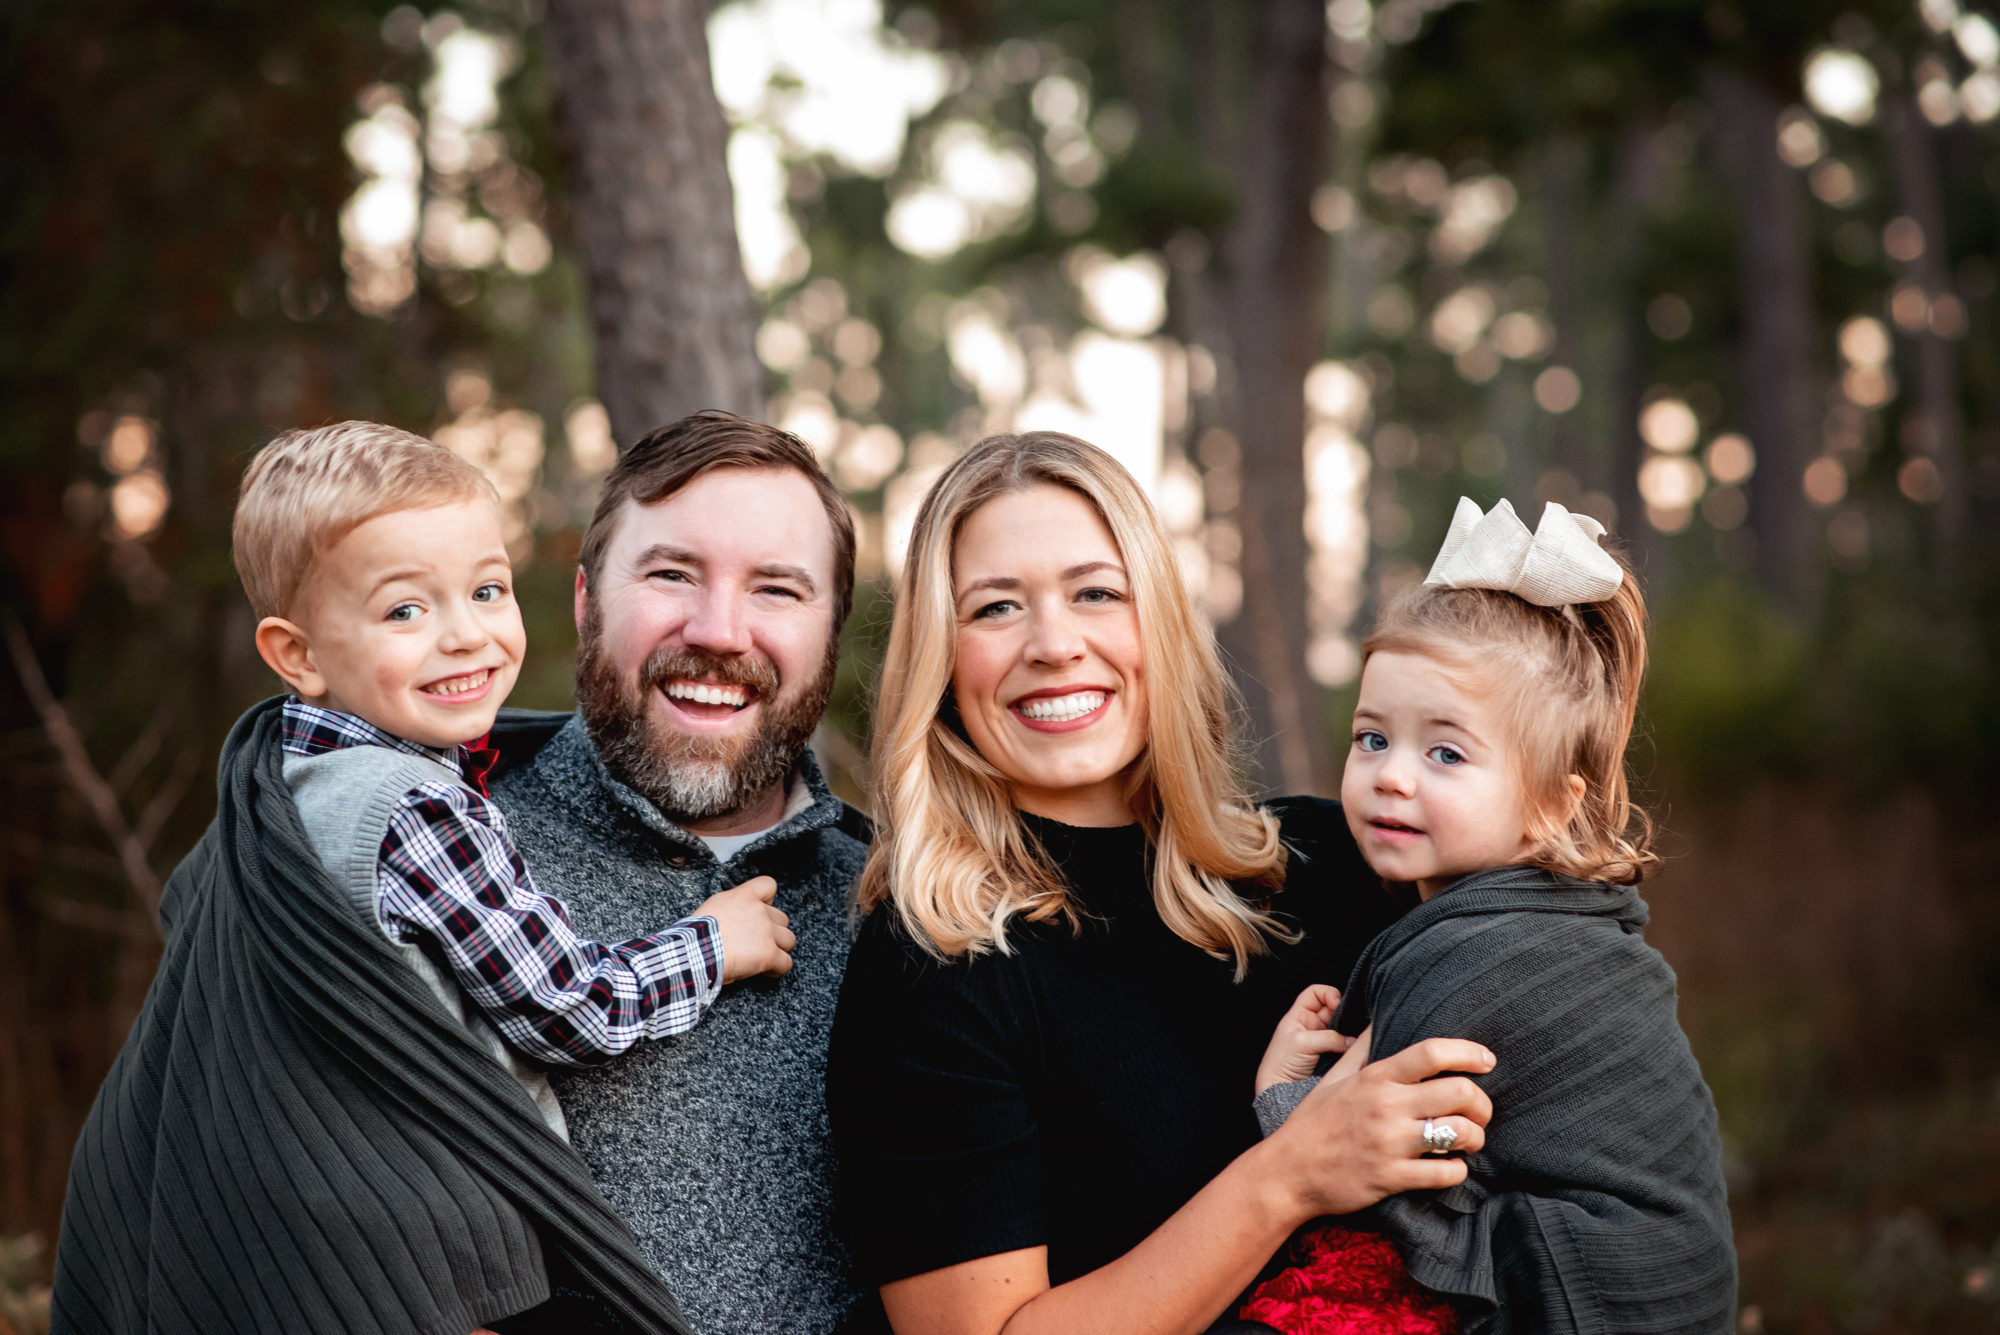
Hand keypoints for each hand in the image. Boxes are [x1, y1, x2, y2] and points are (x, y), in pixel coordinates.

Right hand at [695, 875, 795, 981]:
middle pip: (782, 918)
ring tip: (762, 958)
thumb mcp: (712, 908)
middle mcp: (759, 911)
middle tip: (756, 943)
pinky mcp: (769, 954)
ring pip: (789, 939)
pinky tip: (765, 971)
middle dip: (772, 931)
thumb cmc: (694, 935)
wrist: (692, 953)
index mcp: (743, 897)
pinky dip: (778, 969)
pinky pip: (786, 963)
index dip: (768, 900)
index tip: (760, 911)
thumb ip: (732, 908)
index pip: (768, 885)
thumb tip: (736, 917)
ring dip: (778, 949)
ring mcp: (766, 933)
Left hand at [1254, 984, 1352, 1093]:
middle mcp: (1313, 1025)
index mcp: (1299, 1015)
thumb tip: (1352, 1039)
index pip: (1316, 993)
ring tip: (1353, 1035)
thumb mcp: (1302, 1043)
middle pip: (1333, 1008)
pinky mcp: (1332, 1055)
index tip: (1336, 1003)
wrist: (1279, 1089)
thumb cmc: (1281, 1063)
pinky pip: (1346, 1044)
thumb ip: (1329, 1037)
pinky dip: (1352, 1044)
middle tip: (1349, 1021)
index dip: (1328, 993)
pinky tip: (1355, 1047)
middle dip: (1344, 1012)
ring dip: (1349, 1029)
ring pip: (1342, 1026)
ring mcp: (1323, 1040)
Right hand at [1261, 1036, 1494, 1217]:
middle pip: (1459, 1092)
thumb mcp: (1334, 1078)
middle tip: (1478, 1111)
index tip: (1486, 1060)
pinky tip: (1449, 1166)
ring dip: (1475, 1137)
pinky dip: (1458, 1170)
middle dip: (1482, 1103)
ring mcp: (1390, 1144)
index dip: (1468, 1052)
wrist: (1289, 1173)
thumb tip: (1377, 1021)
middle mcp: (1386, 1106)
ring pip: (1461, 1134)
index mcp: (1375, 1078)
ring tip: (1468, 1140)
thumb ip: (1360, 1048)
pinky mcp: (1392, 1178)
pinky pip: (1446, 1173)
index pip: (1432, 1053)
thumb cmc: (1313, 1123)